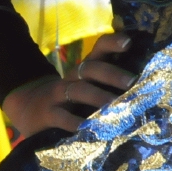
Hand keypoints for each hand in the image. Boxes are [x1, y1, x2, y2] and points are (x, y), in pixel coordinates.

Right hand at [0, 33, 135, 135]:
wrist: (29, 107)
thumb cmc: (69, 98)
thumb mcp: (84, 86)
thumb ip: (106, 83)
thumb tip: (142, 84)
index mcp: (83, 69)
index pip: (98, 49)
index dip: (111, 43)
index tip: (128, 42)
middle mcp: (72, 77)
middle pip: (91, 68)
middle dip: (111, 74)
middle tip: (131, 82)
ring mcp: (58, 94)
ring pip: (78, 90)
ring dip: (97, 97)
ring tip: (114, 106)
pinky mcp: (48, 113)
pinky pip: (62, 117)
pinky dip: (75, 122)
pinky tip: (88, 128)